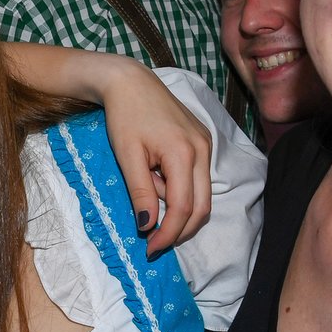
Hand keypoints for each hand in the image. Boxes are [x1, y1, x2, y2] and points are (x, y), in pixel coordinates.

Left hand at [99, 61, 211, 256]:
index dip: (168, 234)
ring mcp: (207, 145)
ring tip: (148, 198)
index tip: (150, 249)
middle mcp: (203, 150)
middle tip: (154, 243)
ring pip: (203, 195)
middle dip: (179, 231)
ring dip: (178, 209)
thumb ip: (140, 193)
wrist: (131, 82)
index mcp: (183, 153)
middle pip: (202, 207)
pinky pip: (198, 178)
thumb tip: (147, 227)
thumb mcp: (127, 157)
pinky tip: (157, 182)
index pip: (183, 207)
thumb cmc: (124, 116)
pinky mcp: (204, 142)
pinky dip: (180, 191)